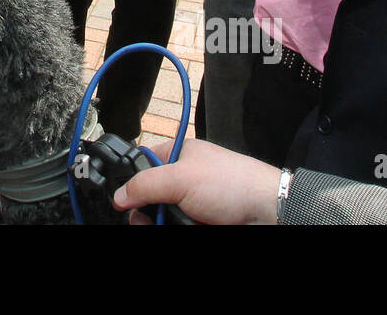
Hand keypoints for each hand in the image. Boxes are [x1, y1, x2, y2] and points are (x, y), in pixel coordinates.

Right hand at [112, 138, 281, 224]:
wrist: (266, 213)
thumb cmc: (235, 183)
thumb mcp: (181, 178)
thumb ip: (145, 184)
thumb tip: (119, 195)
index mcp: (179, 156)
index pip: (143, 164)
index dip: (131, 181)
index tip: (123, 199)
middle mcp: (185, 180)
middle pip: (149, 197)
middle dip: (144, 212)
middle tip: (144, 220)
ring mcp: (193, 204)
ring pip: (162, 217)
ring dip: (159, 224)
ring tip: (165, 225)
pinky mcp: (200, 222)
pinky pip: (176, 227)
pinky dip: (177, 229)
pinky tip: (185, 228)